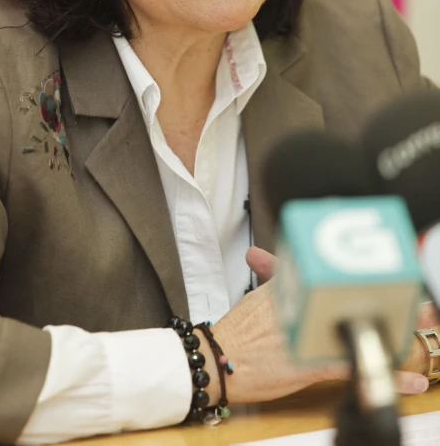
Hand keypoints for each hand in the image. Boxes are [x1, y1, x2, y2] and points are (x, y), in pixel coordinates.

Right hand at [198, 247, 430, 404]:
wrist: (217, 360)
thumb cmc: (237, 332)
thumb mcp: (259, 296)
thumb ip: (274, 275)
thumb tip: (269, 258)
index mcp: (291, 284)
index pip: (329, 266)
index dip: (364, 263)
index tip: (391, 258)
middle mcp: (301, 302)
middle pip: (353, 293)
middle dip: (391, 292)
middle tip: (421, 294)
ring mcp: (307, 331)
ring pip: (359, 325)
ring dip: (396, 328)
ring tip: (422, 325)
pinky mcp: (309, 362)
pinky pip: (353, 365)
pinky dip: (383, 374)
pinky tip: (407, 379)